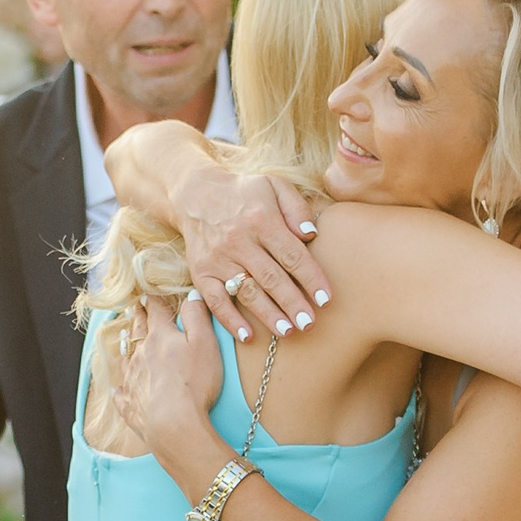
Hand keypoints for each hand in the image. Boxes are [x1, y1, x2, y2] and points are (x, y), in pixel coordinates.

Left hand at [112, 298, 227, 471]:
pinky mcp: (130, 404)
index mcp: (160, 338)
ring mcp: (132, 380)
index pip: (156, 313)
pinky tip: (117, 389)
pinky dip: (120, 388)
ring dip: (126, 345)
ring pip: (126, 358)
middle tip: (133, 309)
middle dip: (137, 318)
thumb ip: (197, 316)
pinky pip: (122, 393)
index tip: (148, 294)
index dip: (153, 302)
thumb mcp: (205, 343)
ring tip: (124, 336)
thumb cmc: (195, 383)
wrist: (174, 424)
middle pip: (138, 332)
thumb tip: (191, 295)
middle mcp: (141, 355)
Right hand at [176, 164, 327, 343]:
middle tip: (310, 323)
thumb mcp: (273, 185)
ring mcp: (218, 259)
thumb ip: (296, 207)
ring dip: (268, 314)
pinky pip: (215, 300)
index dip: (311, 278)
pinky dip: (230, 320)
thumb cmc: (244, 193)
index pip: (292, 254)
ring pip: (246, 292)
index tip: (326, 299)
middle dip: (292, 303)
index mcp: (262, 220)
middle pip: (271, 277)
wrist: (194, 194)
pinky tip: (248, 336)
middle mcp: (239, 241)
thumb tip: (311, 235)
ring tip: (288, 332)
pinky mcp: (201, 272)